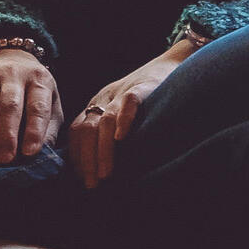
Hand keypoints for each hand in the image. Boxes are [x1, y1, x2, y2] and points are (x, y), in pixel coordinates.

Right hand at [0, 48, 61, 164]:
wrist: (14, 56)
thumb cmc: (34, 92)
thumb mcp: (51, 104)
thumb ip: (49, 128)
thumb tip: (43, 155)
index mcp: (40, 81)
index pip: (38, 107)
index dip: (34, 130)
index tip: (29, 152)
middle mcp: (16, 74)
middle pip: (11, 104)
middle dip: (7, 133)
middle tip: (5, 158)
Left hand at [69, 40, 196, 189]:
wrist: (172, 63)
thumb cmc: (148, 94)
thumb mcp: (122, 110)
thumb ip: (109, 130)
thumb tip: (100, 166)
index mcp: (97, 104)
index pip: (77, 131)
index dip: (77, 156)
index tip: (81, 178)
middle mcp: (105, 98)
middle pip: (86, 129)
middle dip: (86, 160)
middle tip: (91, 185)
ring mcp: (123, 92)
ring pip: (105, 122)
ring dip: (103, 150)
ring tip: (105, 174)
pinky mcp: (143, 87)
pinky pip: (130, 102)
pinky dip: (124, 120)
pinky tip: (122, 138)